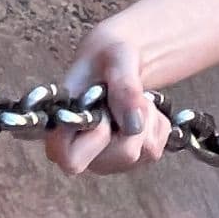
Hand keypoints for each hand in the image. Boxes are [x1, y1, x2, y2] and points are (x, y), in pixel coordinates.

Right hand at [47, 25, 168, 175]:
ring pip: (145, 153)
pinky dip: (158, 125)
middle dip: (137, 121)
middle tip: (130, 95)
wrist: (118, 59)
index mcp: (61, 131)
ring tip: (132, 99)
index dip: (97, 138)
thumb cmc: (107, 56)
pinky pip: (157, 149)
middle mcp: (80, 153)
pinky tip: (141, 110)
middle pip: (125, 155)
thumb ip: (124, 87)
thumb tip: (134, 125)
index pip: (72, 161)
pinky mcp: (128, 160)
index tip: (105, 110)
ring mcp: (105, 160)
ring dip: (149, 120)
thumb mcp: (117, 58)